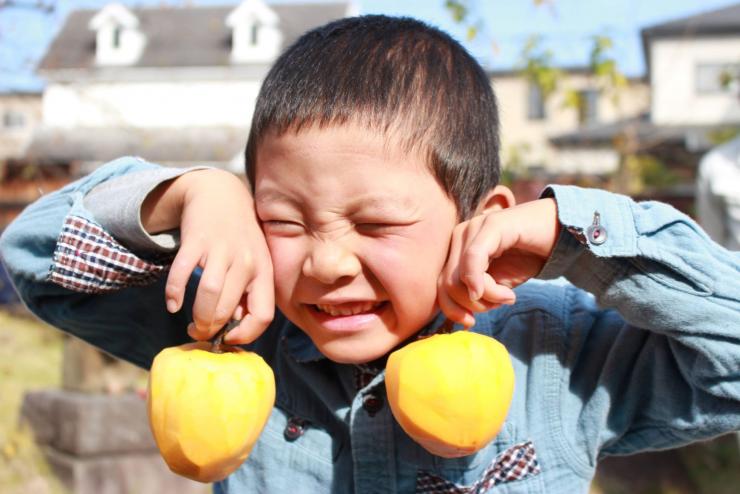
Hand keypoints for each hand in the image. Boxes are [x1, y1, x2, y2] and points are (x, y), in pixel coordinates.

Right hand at [141, 169, 273, 343]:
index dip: (246, 335)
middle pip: (230, 310)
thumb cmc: (239, 237)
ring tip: (191, 324)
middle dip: (212, 330)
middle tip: (202, 333)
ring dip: (198, 317)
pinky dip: (174, 293)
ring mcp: (222, 250)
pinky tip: (173, 305)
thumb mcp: (254, 262)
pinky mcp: (197, 240)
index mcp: (264, 272)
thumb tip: (233, 328)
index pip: (263, 315)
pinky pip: (183, 273)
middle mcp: (246, 261)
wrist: (221, 194)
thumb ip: (247, 292)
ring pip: (210, 295)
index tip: (229, 339)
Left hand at [437, 198, 559, 326]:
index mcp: (455, 250)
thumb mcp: (496, 283)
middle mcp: (459, 237)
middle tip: (498, 305)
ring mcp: (473, 227)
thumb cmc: (525, 258)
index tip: (471, 322)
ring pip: (459, 277)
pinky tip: (508, 294)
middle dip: (472, 305)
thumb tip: (460, 317)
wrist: (559, 233)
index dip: (451, 309)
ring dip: (486, 298)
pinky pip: (474, 260)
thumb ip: (475, 293)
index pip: (440, 285)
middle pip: (446, 284)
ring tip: (508, 297)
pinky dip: (487, 286)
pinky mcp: (491, 224)